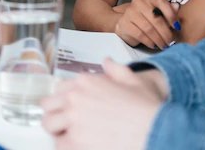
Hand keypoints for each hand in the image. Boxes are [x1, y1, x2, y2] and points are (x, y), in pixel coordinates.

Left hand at [41, 60, 165, 149]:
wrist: (156, 130)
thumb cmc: (147, 108)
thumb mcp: (134, 81)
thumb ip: (116, 70)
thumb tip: (107, 62)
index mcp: (85, 82)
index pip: (59, 88)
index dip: (63, 100)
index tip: (69, 108)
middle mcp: (74, 97)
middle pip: (48, 105)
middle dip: (55, 114)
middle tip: (64, 124)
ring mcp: (73, 118)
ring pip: (49, 124)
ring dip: (57, 130)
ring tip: (67, 137)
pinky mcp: (75, 139)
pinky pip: (59, 144)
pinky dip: (64, 146)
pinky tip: (74, 147)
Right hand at [114, 0, 178, 48]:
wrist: (126, 23)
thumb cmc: (147, 18)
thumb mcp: (160, 14)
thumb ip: (169, 11)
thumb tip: (177, 7)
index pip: (161, 2)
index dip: (171, 15)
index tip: (177, 27)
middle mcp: (138, 2)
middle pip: (156, 18)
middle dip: (166, 33)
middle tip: (171, 41)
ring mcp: (130, 12)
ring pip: (148, 28)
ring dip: (159, 39)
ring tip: (164, 45)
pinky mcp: (124, 23)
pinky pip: (140, 35)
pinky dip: (149, 42)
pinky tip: (154, 45)